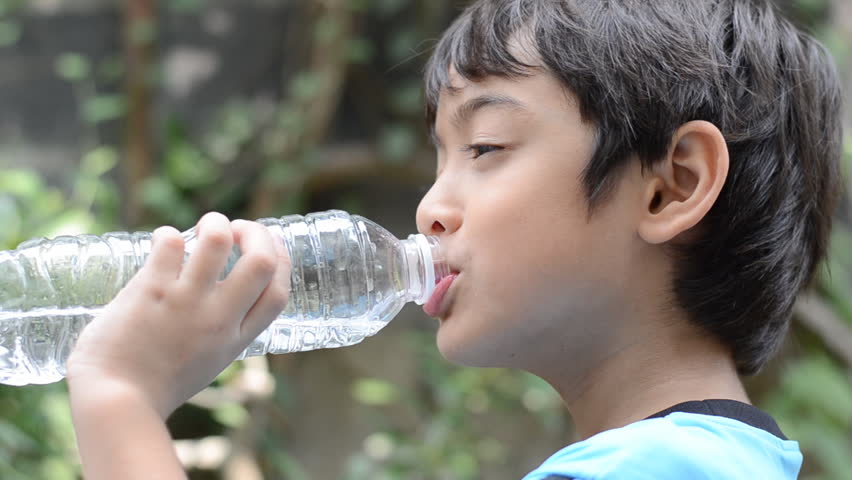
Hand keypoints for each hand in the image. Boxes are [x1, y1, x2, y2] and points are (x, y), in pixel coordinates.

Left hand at [66, 212, 290, 418]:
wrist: (115, 401)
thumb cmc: (154, 388)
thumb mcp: (207, 363)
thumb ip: (219, 334)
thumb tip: (217, 302)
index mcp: (236, 340)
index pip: (277, 294)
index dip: (282, 260)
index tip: (272, 244)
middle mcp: (218, 318)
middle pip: (261, 262)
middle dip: (256, 232)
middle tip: (238, 230)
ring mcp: (186, 302)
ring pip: (217, 240)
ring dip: (215, 222)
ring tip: (204, 226)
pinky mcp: (151, 289)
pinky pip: (170, 243)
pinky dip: (169, 234)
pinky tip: (162, 242)